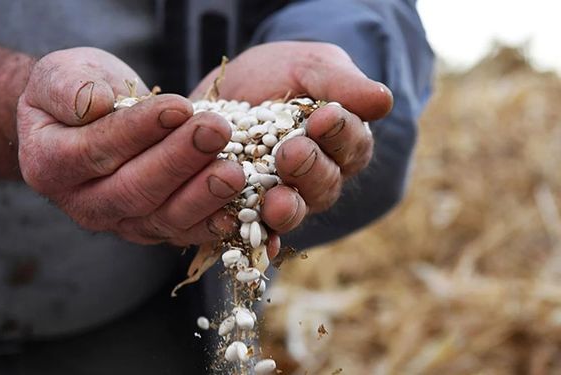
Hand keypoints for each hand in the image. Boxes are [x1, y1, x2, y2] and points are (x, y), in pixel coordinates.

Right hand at [18, 47, 244, 245]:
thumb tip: (96, 103)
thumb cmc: (76, 92)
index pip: (95, 150)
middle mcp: (83, 204)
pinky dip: (213, 223)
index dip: (138, 130)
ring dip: (202, 195)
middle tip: (216, 131)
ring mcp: (121, 223)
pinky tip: (240, 208)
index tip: (178, 107)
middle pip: (134, 190)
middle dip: (179, 160)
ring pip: (163, 218)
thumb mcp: (59, 75)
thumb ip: (68, 87)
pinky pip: (184, 231)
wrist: (90, 120)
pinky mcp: (153, 229)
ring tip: (234, 171)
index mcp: (50, 165)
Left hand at [191, 41, 392, 233]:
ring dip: (288, 208)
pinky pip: (259, 232)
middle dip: (311, 169)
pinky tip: (260, 246)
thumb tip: (383, 101)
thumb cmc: (280, 73)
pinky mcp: (249, 209)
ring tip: (276, 201)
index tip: (325, 116)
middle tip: (293, 152)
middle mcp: (318, 176)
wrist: (230, 88)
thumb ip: (341, 83)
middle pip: (325, 184)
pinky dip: (261, 239)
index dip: (341, 133)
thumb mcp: (309, 66)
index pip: (352, 143)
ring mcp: (285, 196)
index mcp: (342, 141)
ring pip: (295, 210)